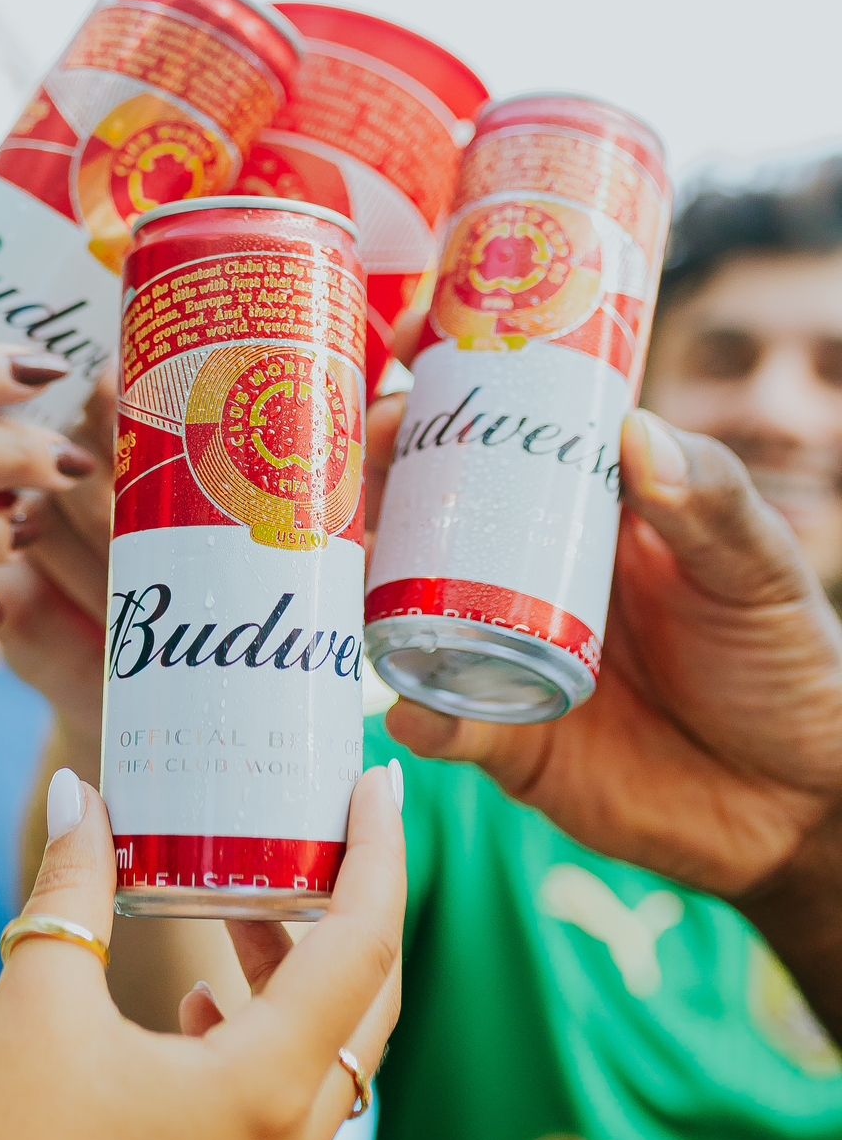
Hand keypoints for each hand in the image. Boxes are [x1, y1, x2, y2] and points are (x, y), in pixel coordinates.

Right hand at [0, 764, 403, 1139]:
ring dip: (305, 972)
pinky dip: (270, 1036)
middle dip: (354, 905)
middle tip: (326, 829)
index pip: (366, 944)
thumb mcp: (35, 1007)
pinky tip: (200, 1005)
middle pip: (370, 1001)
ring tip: (243, 903)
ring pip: (331, 1056)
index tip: (379, 781)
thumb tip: (79, 795)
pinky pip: (289, 1105)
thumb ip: (72, 890)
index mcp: (266, 1088)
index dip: (380, 852)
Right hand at [375, 398, 841, 896]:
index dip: (447, 378)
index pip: (504, 426)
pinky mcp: (506, 737)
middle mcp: (530, 567)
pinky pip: (442, 719)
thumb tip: (635, 431)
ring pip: (408, 600)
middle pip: (430, 504)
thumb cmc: (784, 662)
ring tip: (346, 551)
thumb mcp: (758, 569)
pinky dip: (417, 712)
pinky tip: (407, 704)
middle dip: (376, 467)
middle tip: (356, 443)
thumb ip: (711, 503)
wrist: (793, 806)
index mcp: (589, 506)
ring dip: (366, 576)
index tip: (405, 333)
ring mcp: (507, 647)